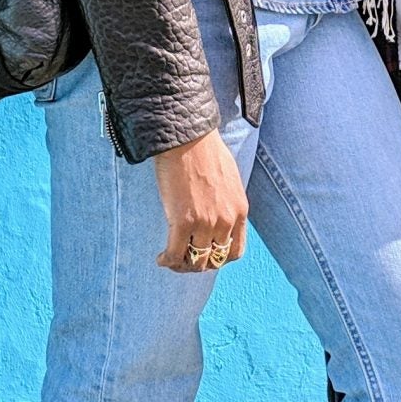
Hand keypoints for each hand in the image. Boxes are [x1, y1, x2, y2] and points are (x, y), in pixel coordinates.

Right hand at [153, 129, 248, 272]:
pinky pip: (174, 254)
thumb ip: (227, 201)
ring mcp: (205, 223)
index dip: (219, 258)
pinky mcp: (182, 222)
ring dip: (182, 264)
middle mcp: (225, 221)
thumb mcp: (229, 179)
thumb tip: (218, 213)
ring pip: (194, 261)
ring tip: (170, 258)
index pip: (235, 251)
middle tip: (184, 258)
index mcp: (239, 210)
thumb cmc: (205, 150)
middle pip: (214, 260)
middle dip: (198, 263)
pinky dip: (167, 260)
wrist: (187, 137)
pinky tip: (160, 258)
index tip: (206, 255)